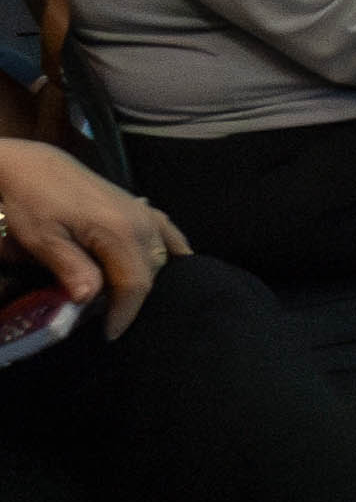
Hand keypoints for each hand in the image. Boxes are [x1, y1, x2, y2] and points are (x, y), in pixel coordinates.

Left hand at [0, 136, 178, 334]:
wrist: (35, 166)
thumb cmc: (33, 202)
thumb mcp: (42, 239)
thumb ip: (70, 268)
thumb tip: (90, 299)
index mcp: (119, 231)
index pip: (135, 284)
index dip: (124, 313)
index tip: (109, 335)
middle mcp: (142, 223)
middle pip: (151, 274)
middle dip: (131, 300)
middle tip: (105, 317)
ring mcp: (146, 213)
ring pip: (161, 258)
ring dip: (146, 280)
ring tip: (121, 295)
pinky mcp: (142, 207)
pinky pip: (169, 234)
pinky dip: (174, 251)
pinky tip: (176, 263)